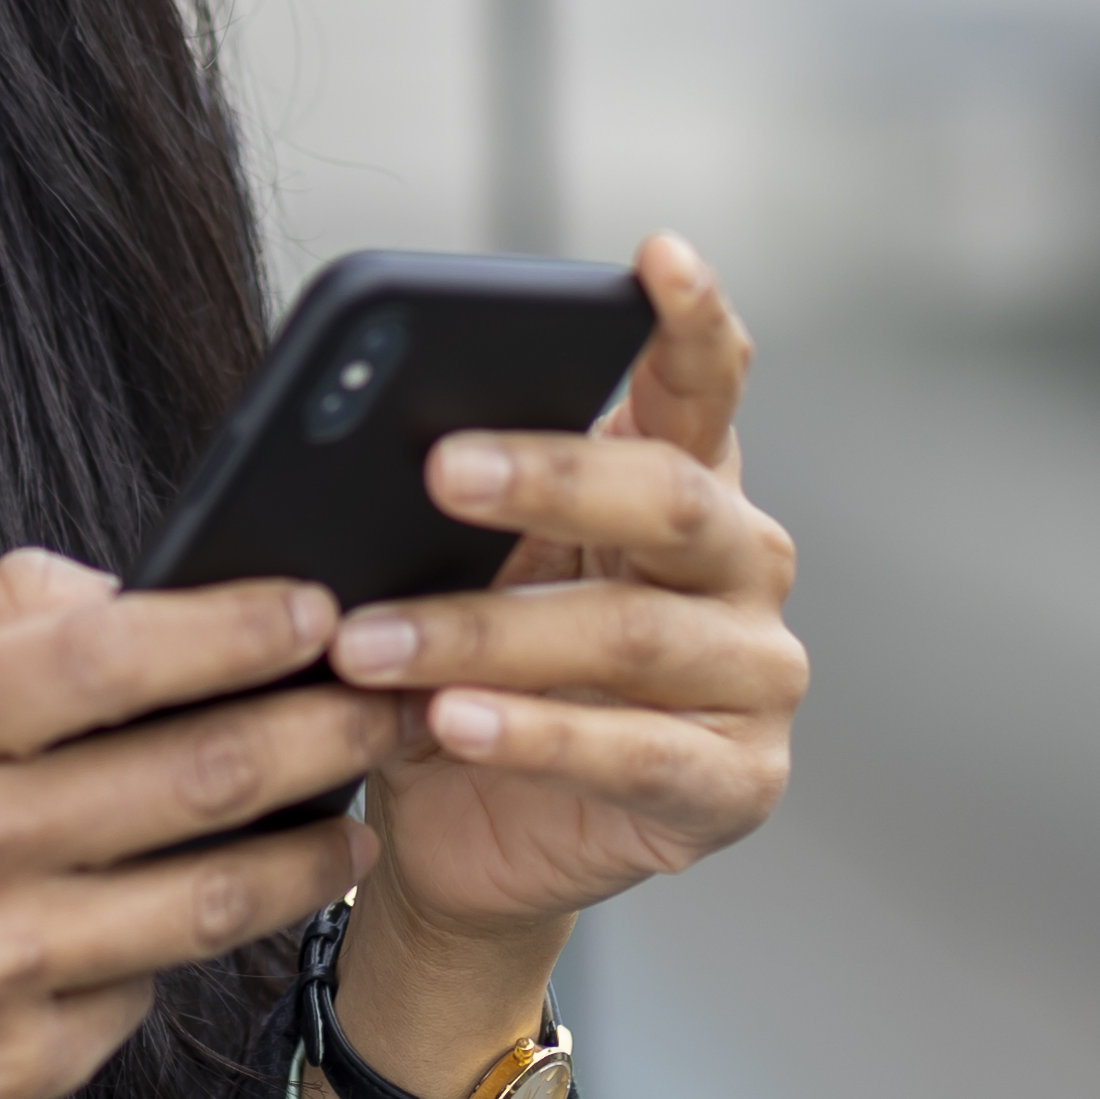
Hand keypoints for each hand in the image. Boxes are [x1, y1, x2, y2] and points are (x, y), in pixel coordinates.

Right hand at [0, 551, 383, 1098]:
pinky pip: (148, 990)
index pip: (106, 654)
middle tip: (399, 700)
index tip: (321, 604)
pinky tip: (222, 912)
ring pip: (209, 900)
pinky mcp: (19, 1068)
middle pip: (192, 773)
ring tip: (356, 812)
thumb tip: (136, 587)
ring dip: (310, 852)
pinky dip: (192, 947)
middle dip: (324, 727)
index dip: (235, 625)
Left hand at [297, 236, 797, 1098]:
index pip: (707, 383)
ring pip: (629, 634)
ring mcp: (753, 677)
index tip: (657, 256)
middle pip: (667, 497)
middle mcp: (742, 566)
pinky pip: (635, 752)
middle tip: (438, 466)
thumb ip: (442, 503)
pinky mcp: (733, 785)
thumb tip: (346, 439)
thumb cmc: (463, 673)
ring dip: (486, 635)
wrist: (465, 842)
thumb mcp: (448, 569)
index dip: (692, 318)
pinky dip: (534, 735)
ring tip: (372, 643)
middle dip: (548, 476)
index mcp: (683, 486)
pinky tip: (452, 724)